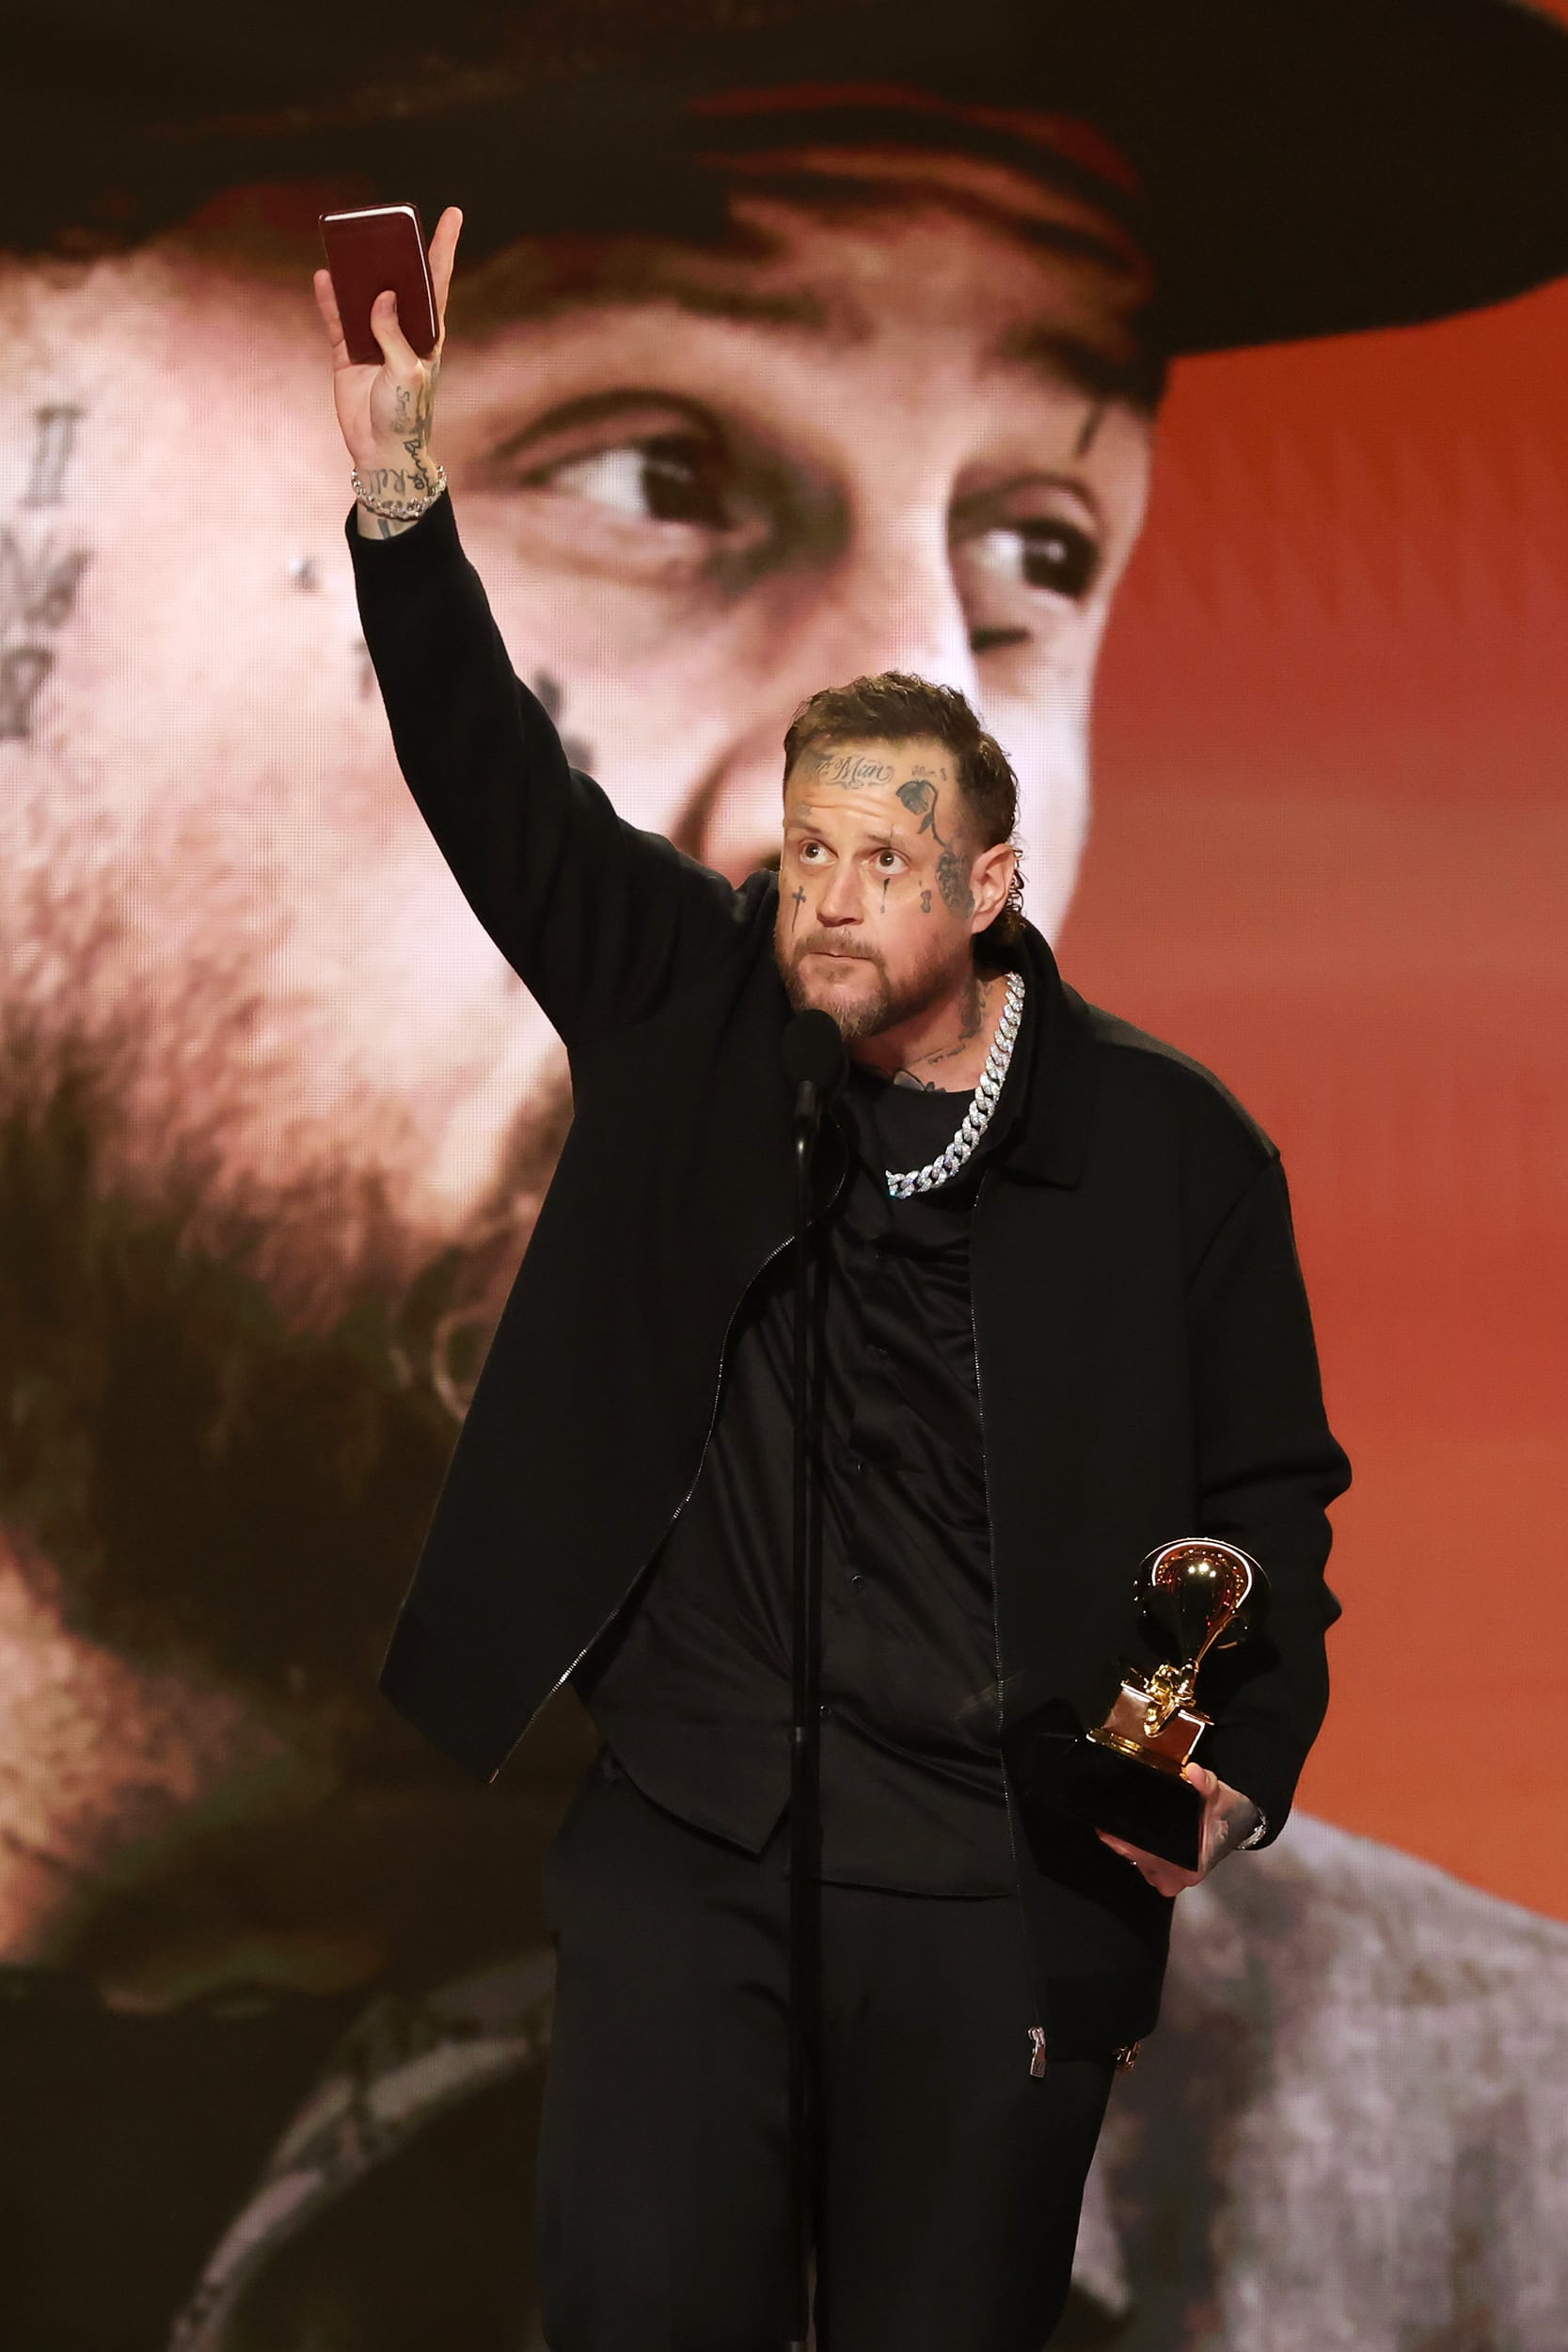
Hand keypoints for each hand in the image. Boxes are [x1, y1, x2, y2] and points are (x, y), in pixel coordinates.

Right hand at [313, 205, 462, 506]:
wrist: (382, 451)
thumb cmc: (406, 414)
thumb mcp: (407, 372)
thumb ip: (393, 333)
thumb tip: (382, 295)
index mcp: (427, 333)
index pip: (437, 282)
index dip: (443, 247)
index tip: (453, 213)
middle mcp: (401, 329)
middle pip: (398, 280)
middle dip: (394, 249)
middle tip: (390, 218)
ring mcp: (372, 339)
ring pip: (363, 294)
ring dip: (357, 269)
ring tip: (350, 238)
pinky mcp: (347, 353)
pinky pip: (337, 319)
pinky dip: (331, 299)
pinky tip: (324, 276)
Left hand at [1096, 1764, 1260, 1897]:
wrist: (1235, 1826)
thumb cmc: (1224, 1814)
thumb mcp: (1217, 1794)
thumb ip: (1204, 1783)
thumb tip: (1193, 1772)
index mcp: (1189, 1865)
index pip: (1144, 1855)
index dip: (1122, 1841)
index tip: (1107, 1825)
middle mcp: (1177, 1877)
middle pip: (1134, 1858)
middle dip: (1122, 1838)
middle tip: (1111, 1817)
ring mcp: (1169, 1879)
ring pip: (1135, 1861)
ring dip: (1127, 1843)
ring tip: (1121, 1820)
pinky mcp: (1164, 1875)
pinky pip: (1139, 1861)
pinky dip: (1135, 1847)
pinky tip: (1132, 1831)